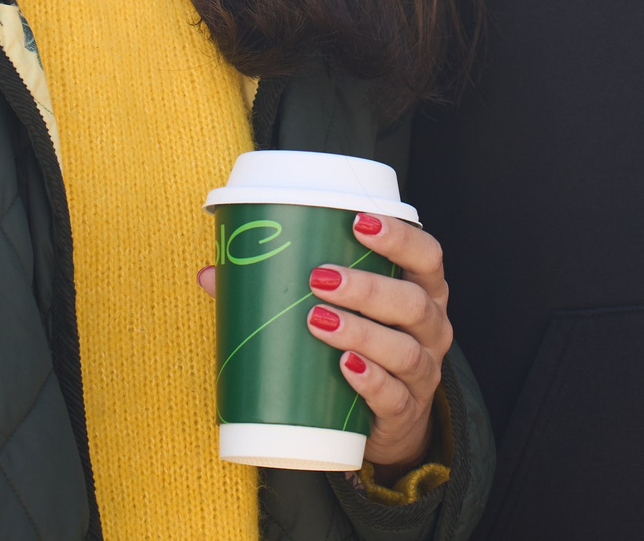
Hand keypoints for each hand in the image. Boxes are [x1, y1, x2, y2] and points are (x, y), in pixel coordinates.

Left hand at [199, 212, 452, 479]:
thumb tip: (212, 273)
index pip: (426, 255)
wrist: (388, 421)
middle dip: (366, 287)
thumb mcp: (344, 312)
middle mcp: (431, 327)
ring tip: (317, 321)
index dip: (399, 236)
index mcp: (422, 291)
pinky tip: (344, 368)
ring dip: (361, 333)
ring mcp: (423, 372)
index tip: (358, 221)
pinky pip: (394, 396)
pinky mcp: (406, 411)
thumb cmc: (361, 347)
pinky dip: (369, 381)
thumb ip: (285, 288)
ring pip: (403, 350)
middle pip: (412, 302)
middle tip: (318, 278)